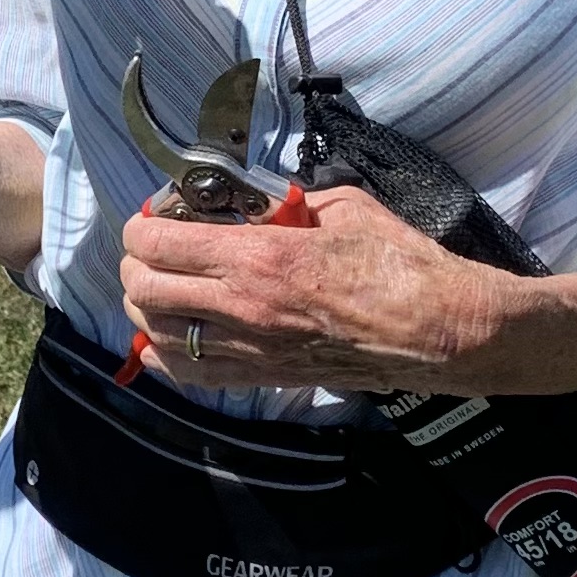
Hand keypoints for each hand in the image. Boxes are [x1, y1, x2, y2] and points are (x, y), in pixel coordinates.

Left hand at [119, 184, 520, 394]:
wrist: (439, 331)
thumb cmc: (398, 263)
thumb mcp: (342, 206)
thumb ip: (287, 200)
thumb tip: (258, 197)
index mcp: (259, 257)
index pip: (158, 244)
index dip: (144, 224)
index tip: (157, 213)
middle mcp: (242, 308)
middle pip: (144, 290)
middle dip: (137, 263)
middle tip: (154, 246)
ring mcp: (250, 350)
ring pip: (157, 335)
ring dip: (147, 306)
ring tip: (162, 285)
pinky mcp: (265, 379)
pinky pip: (189, 374)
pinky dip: (166, 352)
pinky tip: (175, 332)